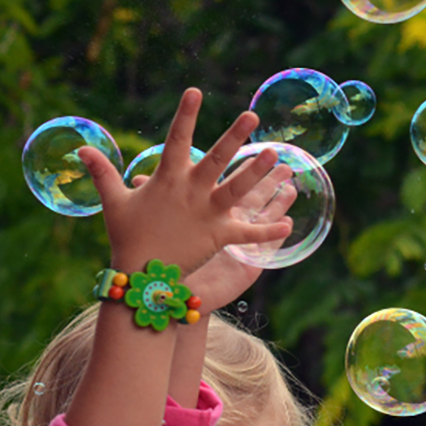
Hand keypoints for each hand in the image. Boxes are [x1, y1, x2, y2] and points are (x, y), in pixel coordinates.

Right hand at [76, 88, 292, 273]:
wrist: (140, 276)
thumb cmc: (127, 237)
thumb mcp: (114, 202)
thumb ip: (102, 173)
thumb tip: (81, 149)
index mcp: (168, 179)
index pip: (177, 139)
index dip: (186, 114)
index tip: (195, 90)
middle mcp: (191, 193)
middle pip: (217, 160)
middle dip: (234, 136)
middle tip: (253, 115)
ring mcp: (207, 214)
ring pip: (237, 190)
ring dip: (257, 173)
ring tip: (277, 155)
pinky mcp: (219, 237)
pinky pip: (248, 234)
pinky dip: (268, 232)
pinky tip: (289, 224)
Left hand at [135, 163, 295, 312]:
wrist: (169, 289)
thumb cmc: (159, 254)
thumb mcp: (147, 221)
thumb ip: (147, 194)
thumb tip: (137, 174)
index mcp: (199, 201)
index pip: (213, 170)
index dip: (224, 150)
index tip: (234, 136)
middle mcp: (218, 214)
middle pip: (241, 185)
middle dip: (255, 167)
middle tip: (271, 150)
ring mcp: (230, 234)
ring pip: (255, 209)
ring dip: (269, 193)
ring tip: (286, 175)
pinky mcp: (240, 258)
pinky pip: (258, 245)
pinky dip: (272, 235)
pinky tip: (288, 224)